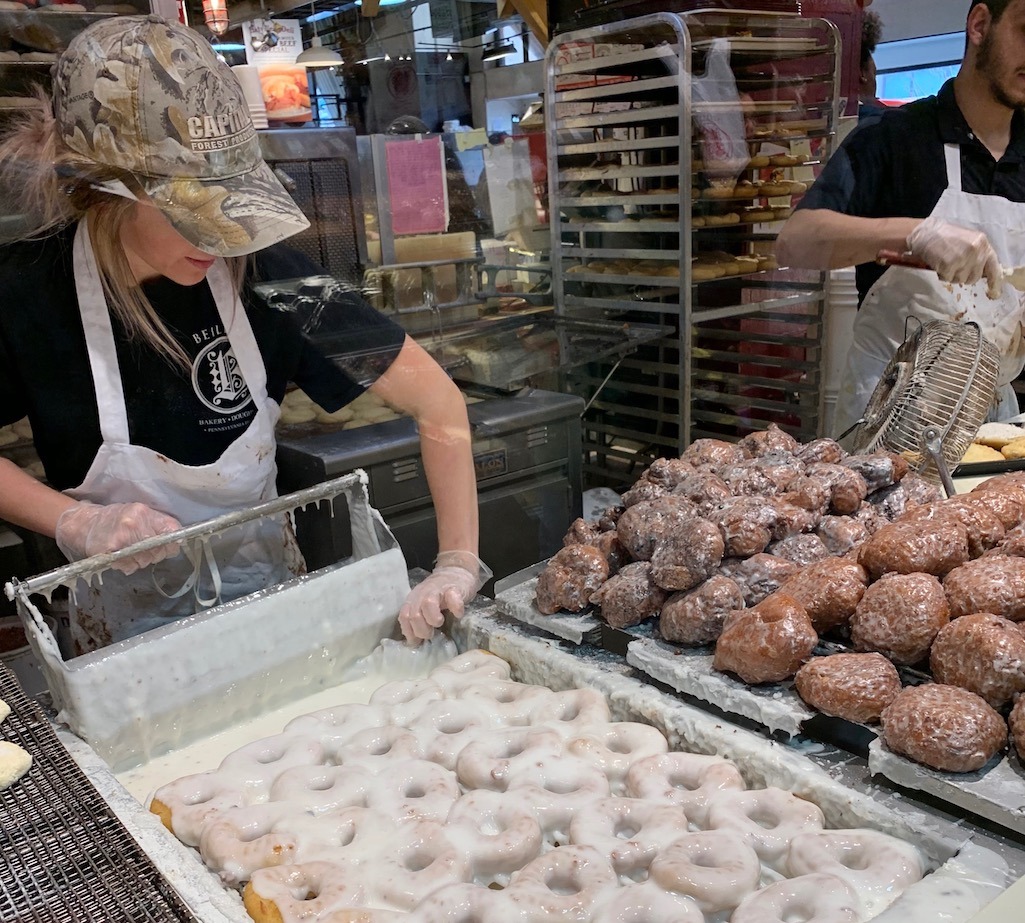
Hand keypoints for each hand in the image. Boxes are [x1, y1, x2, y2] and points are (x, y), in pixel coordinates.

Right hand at [55, 501, 181, 574]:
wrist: (85, 524)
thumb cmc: (117, 518)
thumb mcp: (140, 512)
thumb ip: (159, 523)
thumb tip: (179, 539)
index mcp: (143, 512)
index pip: (170, 531)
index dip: (173, 542)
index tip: (170, 546)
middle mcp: (133, 525)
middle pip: (159, 550)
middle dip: (156, 553)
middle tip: (145, 548)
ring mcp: (121, 540)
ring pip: (146, 560)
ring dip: (143, 560)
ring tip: (131, 550)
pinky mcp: (110, 554)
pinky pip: (131, 567)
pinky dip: (130, 565)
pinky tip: (123, 556)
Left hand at [398, 551, 491, 642]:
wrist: (455, 572)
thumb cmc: (439, 596)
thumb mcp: (423, 607)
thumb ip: (417, 621)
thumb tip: (414, 643)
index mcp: (413, 601)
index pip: (404, 617)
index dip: (410, 632)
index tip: (418, 641)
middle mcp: (421, 594)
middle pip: (414, 614)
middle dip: (422, 630)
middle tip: (432, 633)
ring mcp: (438, 589)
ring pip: (428, 604)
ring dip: (434, 619)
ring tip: (441, 623)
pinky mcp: (454, 588)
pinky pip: (453, 598)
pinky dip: (455, 608)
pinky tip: (458, 614)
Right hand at [907, 217, 1002, 297]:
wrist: (926, 232)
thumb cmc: (947, 237)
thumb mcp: (969, 241)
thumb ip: (978, 255)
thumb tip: (984, 274)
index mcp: (983, 244)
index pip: (993, 267)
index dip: (994, 281)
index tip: (993, 292)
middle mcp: (976, 250)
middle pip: (975, 277)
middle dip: (964, 275)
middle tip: (954, 266)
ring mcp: (963, 258)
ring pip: (960, 280)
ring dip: (952, 275)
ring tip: (946, 262)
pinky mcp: (949, 264)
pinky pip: (948, 279)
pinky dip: (942, 274)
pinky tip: (939, 263)